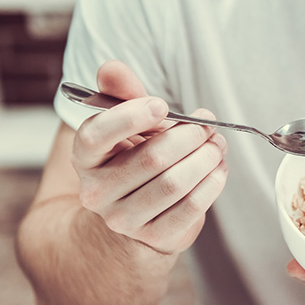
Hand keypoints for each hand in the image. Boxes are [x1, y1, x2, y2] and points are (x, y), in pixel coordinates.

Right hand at [72, 60, 228, 254]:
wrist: (136, 213)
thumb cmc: (134, 157)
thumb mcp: (127, 123)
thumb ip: (122, 93)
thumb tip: (111, 68)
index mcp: (85, 157)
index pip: (96, 135)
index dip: (130, 117)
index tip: (162, 105)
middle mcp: (97, 192)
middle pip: (150, 159)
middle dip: (188, 136)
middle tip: (207, 124)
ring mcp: (124, 220)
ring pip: (173, 184)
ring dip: (205, 158)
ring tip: (217, 144)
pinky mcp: (154, 237)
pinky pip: (190, 208)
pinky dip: (212, 184)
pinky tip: (218, 169)